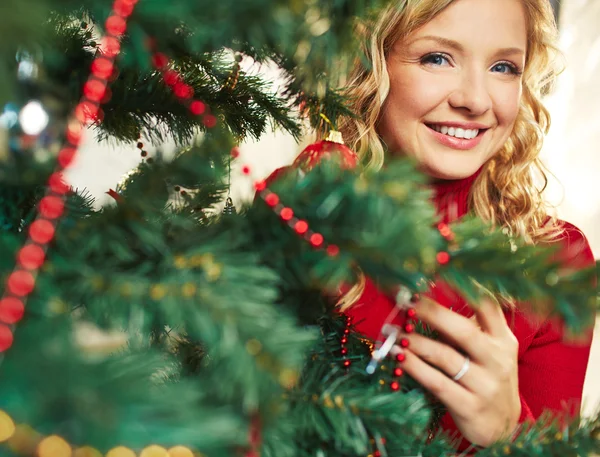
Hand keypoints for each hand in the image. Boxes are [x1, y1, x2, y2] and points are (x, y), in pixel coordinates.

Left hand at [383, 296, 520, 446]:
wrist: (503, 428)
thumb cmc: (487, 378)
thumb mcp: (489, 351)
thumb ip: (469, 328)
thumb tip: (427, 302)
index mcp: (503, 340)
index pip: (489, 307)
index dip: (466, 288)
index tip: (440, 272)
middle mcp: (498, 360)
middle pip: (463, 331)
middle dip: (432, 313)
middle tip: (408, 302)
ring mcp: (485, 385)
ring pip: (445, 358)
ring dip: (416, 342)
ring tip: (394, 332)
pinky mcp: (470, 407)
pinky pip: (437, 383)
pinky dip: (415, 368)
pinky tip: (399, 358)